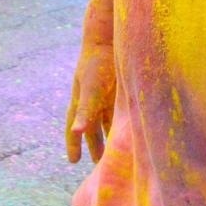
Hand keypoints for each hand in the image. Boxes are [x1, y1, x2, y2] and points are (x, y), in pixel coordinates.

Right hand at [64, 39, 115, 163]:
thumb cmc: (96, 64)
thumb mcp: (91, 90)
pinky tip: (132, 134)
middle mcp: (93, 101)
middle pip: (93, 129)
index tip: (73, 161)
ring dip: (111, 138)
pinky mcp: (120, 91)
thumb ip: (85, 112)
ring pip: (108, 123)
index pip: (74, 128)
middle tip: (99, 166)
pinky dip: (124, 125)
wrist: (110, 39)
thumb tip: (76, 132)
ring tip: (117, 155)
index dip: (73, 144)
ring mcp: (106, 96)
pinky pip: (121, 113)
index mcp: (81, 102)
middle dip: (95, 147)